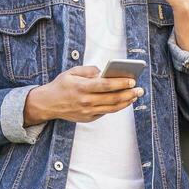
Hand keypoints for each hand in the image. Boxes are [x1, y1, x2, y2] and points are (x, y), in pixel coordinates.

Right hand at [23, 65, 142, 124]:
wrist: (48, 104)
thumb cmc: (61, 85)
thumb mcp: (72, 72)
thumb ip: (88, 70)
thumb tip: (104, 72)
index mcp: (82, 87)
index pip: (106, 85)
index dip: (121, 83)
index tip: (132, 80)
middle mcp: (85, 101)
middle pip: (112, 98)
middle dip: (129, 94)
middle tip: (140, 90)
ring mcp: (87, 112)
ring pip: (112, 108)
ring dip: (126, 102)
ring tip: (135, 96)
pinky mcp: (88, 118)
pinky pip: (105, 112)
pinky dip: (116, 107)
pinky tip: (123, 101)